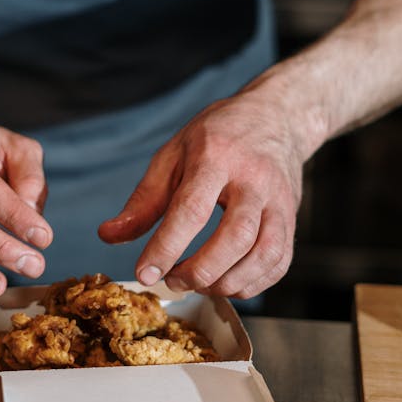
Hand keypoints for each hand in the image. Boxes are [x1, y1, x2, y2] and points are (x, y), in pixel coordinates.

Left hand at [98, 89, 303, 299]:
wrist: (276, 117)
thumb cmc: (219, 136)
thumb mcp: (174, 154)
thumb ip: (143, 199)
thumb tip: (109, 236)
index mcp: (217, 156)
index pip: (192, 209)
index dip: (166, 247)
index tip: (144, 273)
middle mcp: (255, 179)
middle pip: (235, 237)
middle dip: (200, 271)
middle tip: (172, 281)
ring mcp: (280, 200)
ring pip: (263, 254)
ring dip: (227, 282)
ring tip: (197, 284)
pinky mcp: (292, 219)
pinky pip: (279, 262)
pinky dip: (251, 283)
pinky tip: (225, 281)